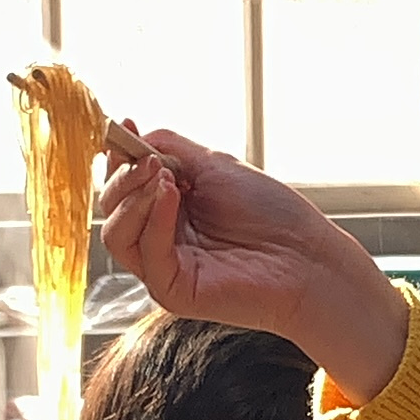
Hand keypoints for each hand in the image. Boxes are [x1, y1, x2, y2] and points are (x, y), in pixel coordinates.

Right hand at [97, 126, 414, 398]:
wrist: (306, 255)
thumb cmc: (272, 214)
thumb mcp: (215, 166)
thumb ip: (172, 149)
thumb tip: (133, 135)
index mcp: (170, 209)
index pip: (124, 186)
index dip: (118, 159)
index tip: (124, 128)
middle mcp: (162, 238)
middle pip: (113, 209)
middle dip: (123, 177)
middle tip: (148, 160)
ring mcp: (164, 266)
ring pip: (115, 233)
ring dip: (132, 197)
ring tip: (160, 175)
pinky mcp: (172, 290)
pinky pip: (145, 252)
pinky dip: (153, 219)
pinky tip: (171, 195)